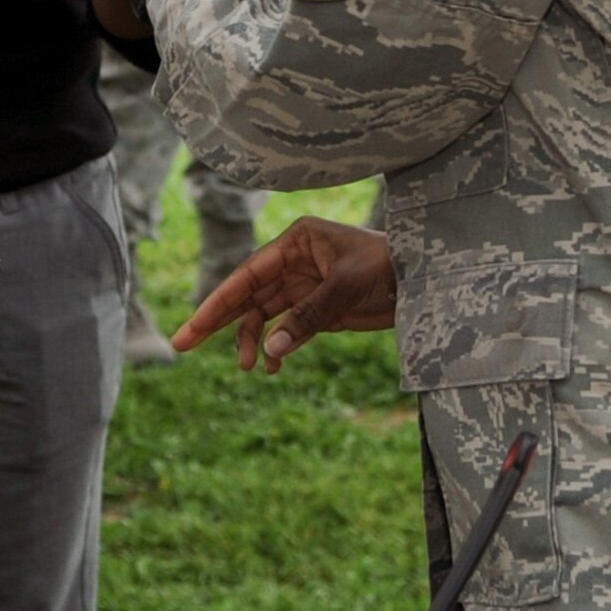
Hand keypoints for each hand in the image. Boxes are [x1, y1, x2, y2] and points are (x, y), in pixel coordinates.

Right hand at [173, 215, 395, 371]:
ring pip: (263, 315)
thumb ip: (308, 316)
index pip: (247, 274)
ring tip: (248, 368)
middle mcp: (293, 261)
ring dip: (251, 340)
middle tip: (183, 344)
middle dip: (216, 320)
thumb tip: (270, 349)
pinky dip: (276, 347)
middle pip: (245, 294)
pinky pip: (285, 329)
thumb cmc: (389, 268)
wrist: (427, 281)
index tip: (194, 326)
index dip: (218, 302)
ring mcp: (303, 286)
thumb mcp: (346, 286)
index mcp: (295, 242)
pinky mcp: (317, 309)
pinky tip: (271, 367)